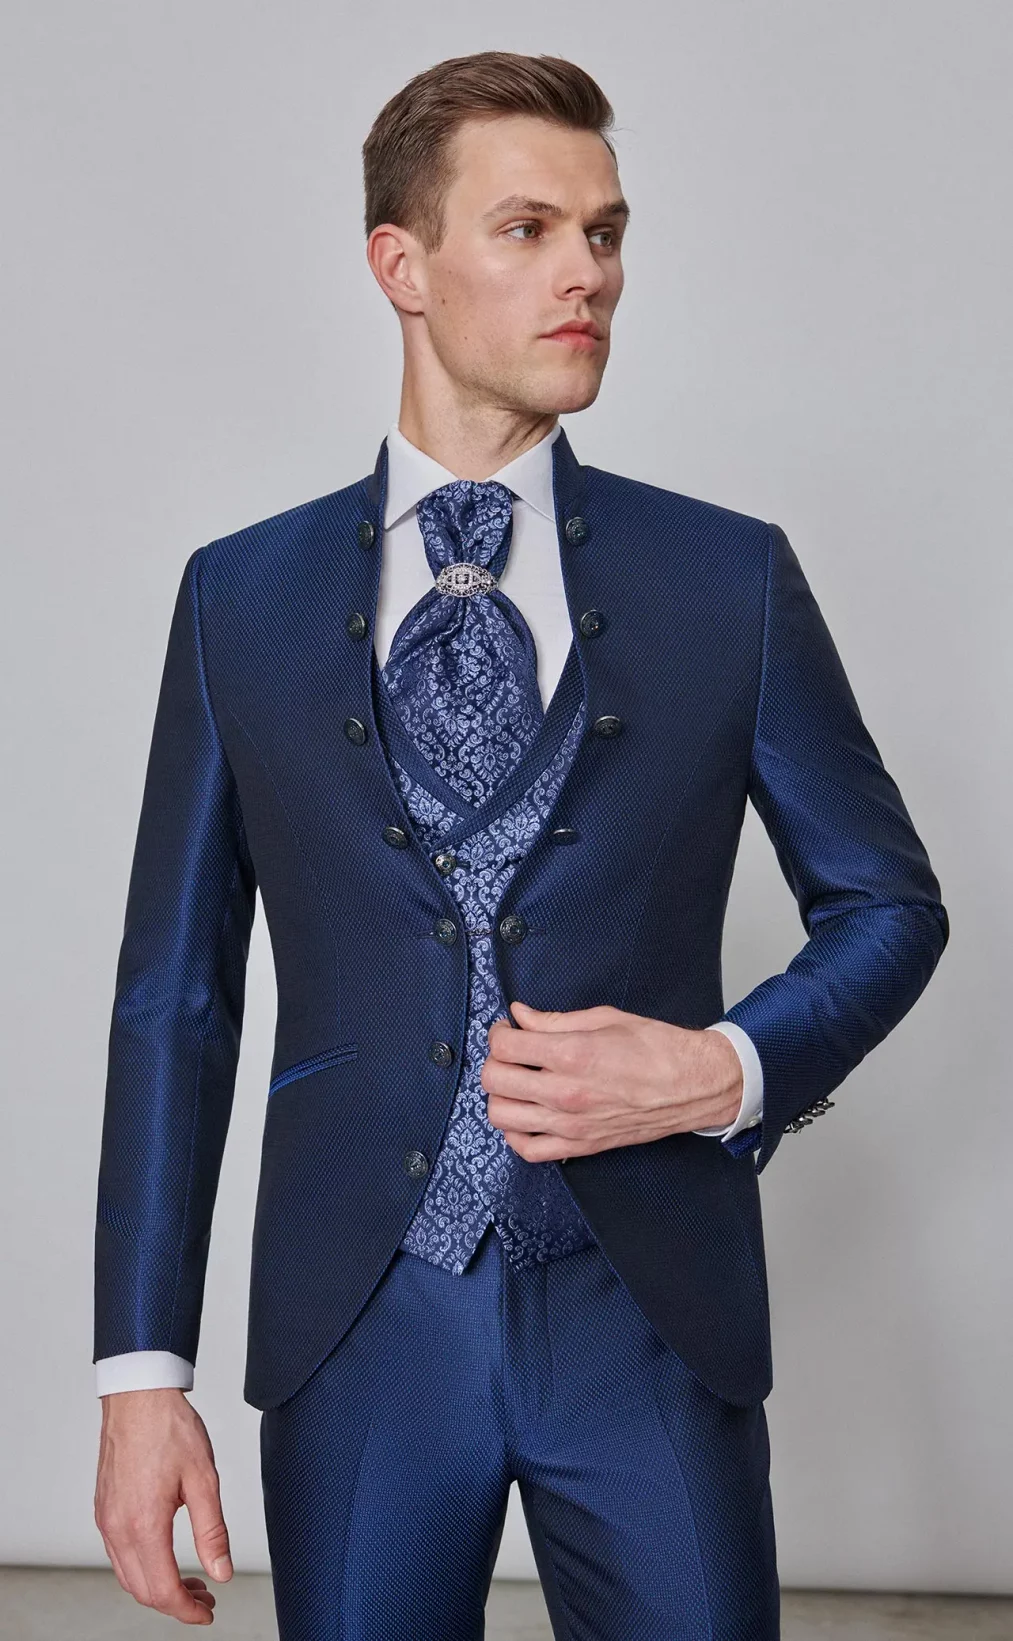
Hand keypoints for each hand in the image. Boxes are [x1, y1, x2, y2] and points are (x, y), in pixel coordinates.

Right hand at [94, 1387, 231, 1624]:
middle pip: (142, 1590)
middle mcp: (117, 1528)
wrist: (138, 1395)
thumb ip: (212, 1532)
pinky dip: (142, 1567)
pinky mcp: (103, 1509)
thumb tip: (222, 1573)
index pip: (163, 1590)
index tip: (208, 1612)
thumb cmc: (170, 1428)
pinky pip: (118, 1554)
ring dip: (157, 1587)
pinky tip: (165, 1556)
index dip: (187, 1610)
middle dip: (175, 1603)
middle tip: (205, 1597)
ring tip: (190, 1580)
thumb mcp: (204, 1480)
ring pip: (128, 1576)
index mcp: (144, 1524)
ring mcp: (106, 1520)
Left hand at [481, 1001, 743, 1161]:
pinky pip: (527, 1149)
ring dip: (500, 1095)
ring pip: (501, 1116)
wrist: (691, 1085)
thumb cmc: (655, 1047)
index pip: (505, 1046)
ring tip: (516, 1081)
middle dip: (495, 1060)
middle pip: (495, 1080)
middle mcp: (565, 1093)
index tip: (507, 1028)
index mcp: (572, 1055)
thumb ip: (554, 1020)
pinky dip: (514, 1133)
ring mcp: (570, 1125)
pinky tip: (523, 1114)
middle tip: (511, 1052)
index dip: (499, 1033)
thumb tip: (520, 1016)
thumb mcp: (603, 1019)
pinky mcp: (579, 1146)